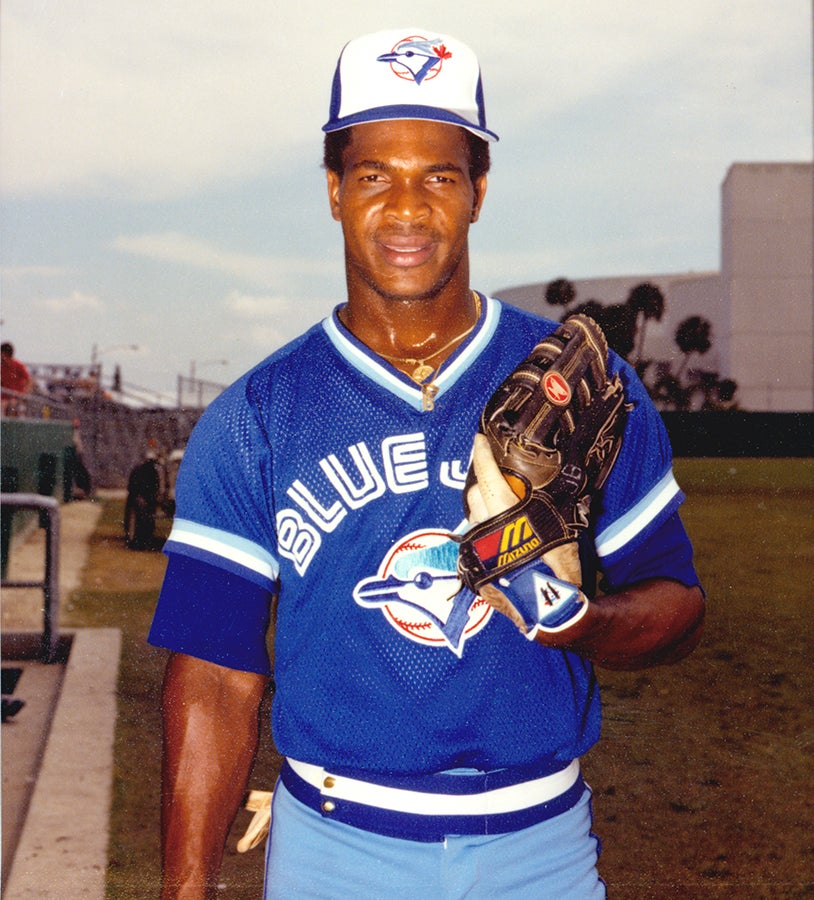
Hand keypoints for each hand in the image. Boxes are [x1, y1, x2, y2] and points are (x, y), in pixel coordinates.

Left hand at [462, 434, 587, 636]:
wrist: (545, 614)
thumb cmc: (557, 575)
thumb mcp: (562, 539)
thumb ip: (553, 515)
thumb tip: (562, 496)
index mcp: (507, 517)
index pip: (488, 478)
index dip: (482, 456)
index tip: (478, 439)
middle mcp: (485, 529)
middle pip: (476, 494)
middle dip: (484, 483)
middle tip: (499, 478)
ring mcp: (476, 549)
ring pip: (473, 517)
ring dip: (484, 509)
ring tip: (503, 511)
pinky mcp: (473, 567)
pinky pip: (474, 539)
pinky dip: (484, 532)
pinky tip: (500, 537)